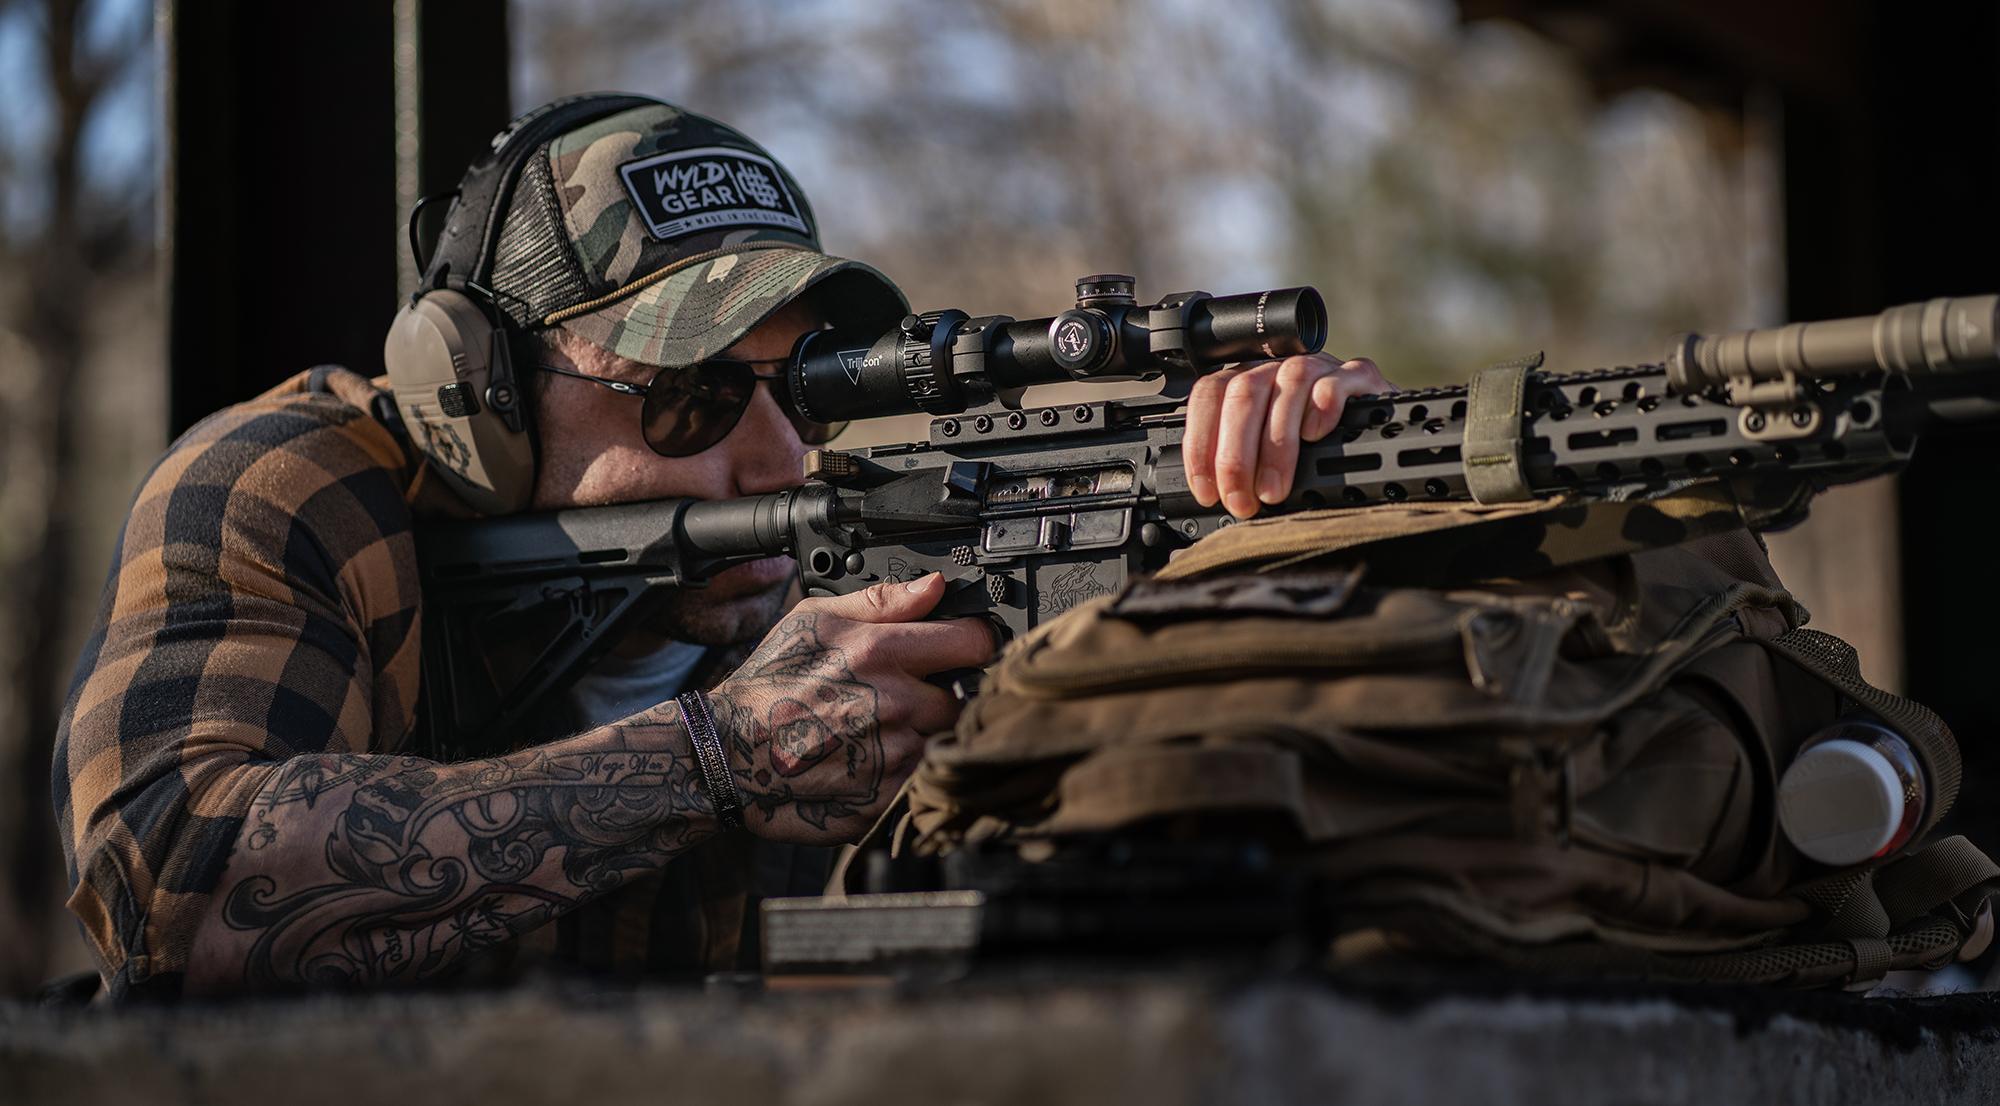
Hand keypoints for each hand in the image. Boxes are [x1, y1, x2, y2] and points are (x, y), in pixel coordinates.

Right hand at [706, 573, 992, 844]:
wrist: (728, 754)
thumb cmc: (768, 684)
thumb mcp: (814, 621)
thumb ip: (882, 602)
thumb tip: (935, 585)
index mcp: (881, 654)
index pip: (974, 641)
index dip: (973, 641)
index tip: (964, 647)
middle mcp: (896, 705)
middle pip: (966, 698)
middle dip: (945, 695)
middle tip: (910, 697)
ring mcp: (893, 758)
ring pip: (946, 742)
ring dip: (928, 736)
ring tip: (886, 731)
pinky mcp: (886, 800)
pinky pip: (923, 781)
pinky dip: (909, 772)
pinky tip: (877, 761)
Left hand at [1182, 353, 1394, 517]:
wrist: (1379, 436)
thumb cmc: (1316, 452)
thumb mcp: (1269, 460)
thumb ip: (1242, 467)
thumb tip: (1216, 500)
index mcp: (1249, 382)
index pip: (1209, 396)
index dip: (1201, 444)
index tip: (1208, 491)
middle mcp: (1279, 368)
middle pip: (1244, 393)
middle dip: (1236, 456)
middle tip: (1243, 502)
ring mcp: (1320, 367)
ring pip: (1288, 384)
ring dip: (1276, 444)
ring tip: (1274, 490)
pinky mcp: (1359, 377)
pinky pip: (1337, 380)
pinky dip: (1323, 407)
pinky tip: (1315, 436)